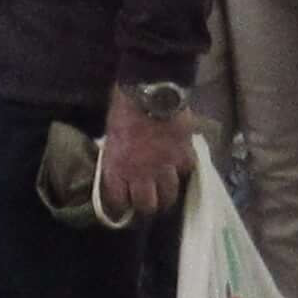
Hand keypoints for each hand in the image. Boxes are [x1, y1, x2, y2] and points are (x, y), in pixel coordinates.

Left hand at [98, 88, 195, 220]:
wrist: (152, 91)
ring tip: (165, 189)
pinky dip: (183, 169)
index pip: (118, 201)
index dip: (120, 204)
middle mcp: (141, 175)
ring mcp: (166, 169)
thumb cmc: (124, 108)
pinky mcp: (185, 157)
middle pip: (147, 206)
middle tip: (147, 199)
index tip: (122, 202)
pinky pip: (186, 172)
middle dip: (146, 205)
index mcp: (118, 168)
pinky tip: (179, 164)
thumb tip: (120, 163)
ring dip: (166, 194)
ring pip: (169, 196)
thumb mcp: (112, 134)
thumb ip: (117, 155)